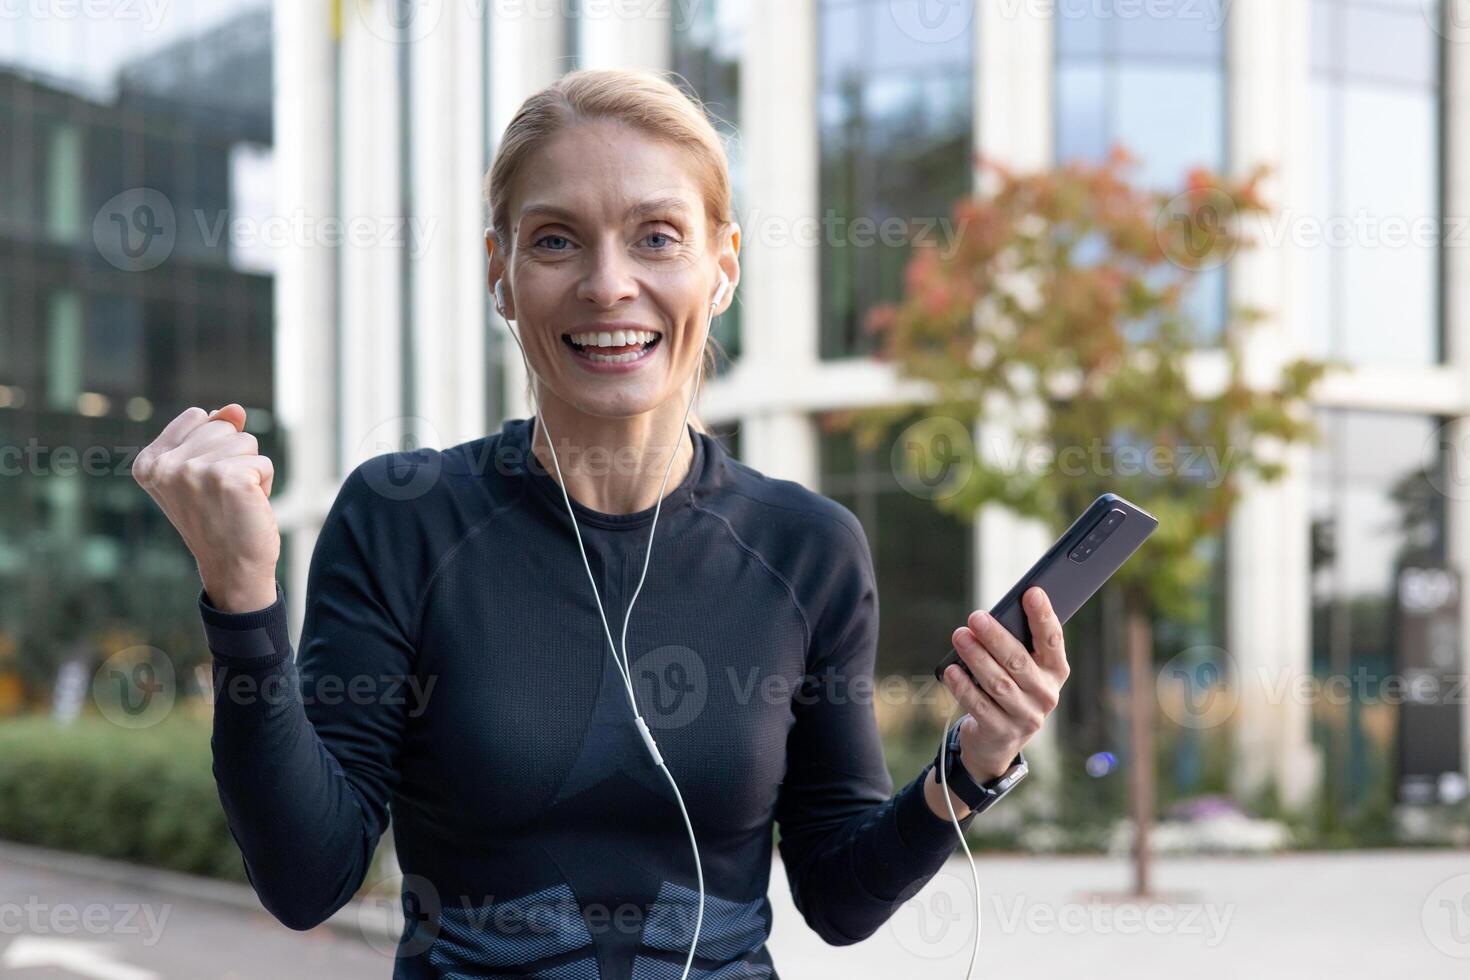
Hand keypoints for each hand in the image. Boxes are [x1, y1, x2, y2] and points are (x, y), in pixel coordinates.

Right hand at [132, 404, 279, 612]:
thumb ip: (214, 432)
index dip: (215, 446)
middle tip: (223, 495)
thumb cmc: (220, 519)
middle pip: (223, 427)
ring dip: (250, 471)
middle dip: (234, 457)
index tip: (205, 482)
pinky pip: (263, 462)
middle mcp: (165, 465)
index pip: (198, 417)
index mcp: (149, 462)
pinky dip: (264, 484)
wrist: (233, 568)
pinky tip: (248, 506)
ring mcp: (193, 471)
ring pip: (246, 442)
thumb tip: (234, 409)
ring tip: (235, 501)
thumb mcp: (206, 470)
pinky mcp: (227, 478)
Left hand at [941, 586, 1070, 782]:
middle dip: (996, 637)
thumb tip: (992, 615)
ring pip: (998, 683)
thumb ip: (1016, 644)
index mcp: (1055, 671)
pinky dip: (964, 686)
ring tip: (959, 636)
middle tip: (975, 617)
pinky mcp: (1001, 732)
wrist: (998, 740)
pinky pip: (979, 705)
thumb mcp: (1021, 668)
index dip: (1042, 616)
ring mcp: (1025, 716)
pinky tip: (952, 670)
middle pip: (1019, 662)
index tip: (1030, 592)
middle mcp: (1045, 694)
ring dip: (976, 657)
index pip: (1052, 640)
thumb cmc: (1010, 688)